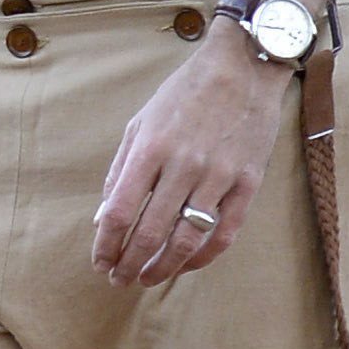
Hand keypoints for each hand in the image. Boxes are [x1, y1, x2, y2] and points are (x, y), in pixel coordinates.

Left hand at [94, 32, 296, 285]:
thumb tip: (104, 218)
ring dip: (163, 268)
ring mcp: (219, 175)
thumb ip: (120, 170)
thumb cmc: (184, 93)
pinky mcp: (248, 182)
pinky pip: (225, 233)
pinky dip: (203, 257)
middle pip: (150, 232)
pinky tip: (187, 265)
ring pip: (187, 240)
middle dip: (129, 264)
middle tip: (119, 280)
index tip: (101, 263)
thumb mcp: (141, 122)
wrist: (242, 67)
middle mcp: (183, 165)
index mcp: (151, 148)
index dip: (106, 246)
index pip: (120, 212)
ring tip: (148, 279)